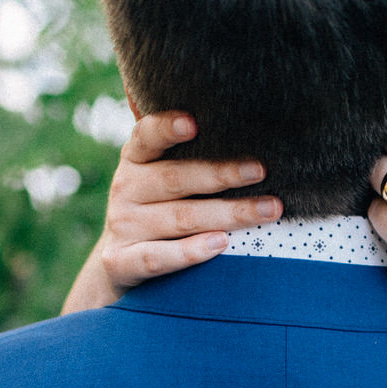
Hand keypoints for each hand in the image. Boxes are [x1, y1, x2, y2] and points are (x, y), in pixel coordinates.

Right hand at [62, 112, 281, 311]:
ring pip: (181, 218)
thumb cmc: (159, 208)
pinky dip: (190, 251)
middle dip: (221, 174)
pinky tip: (221, 243)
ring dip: (227, 214)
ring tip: (267, 209)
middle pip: (176, 179)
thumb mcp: (162, 177)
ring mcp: (122, 225)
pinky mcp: (121, 261)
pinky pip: (158, 256)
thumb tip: (247, 129)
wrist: (119, 264)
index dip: (166, 128)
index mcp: (136, 159)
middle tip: (260, 170)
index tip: (193, 123)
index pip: (147, 136)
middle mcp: (126, 188)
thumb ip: (189, 154)